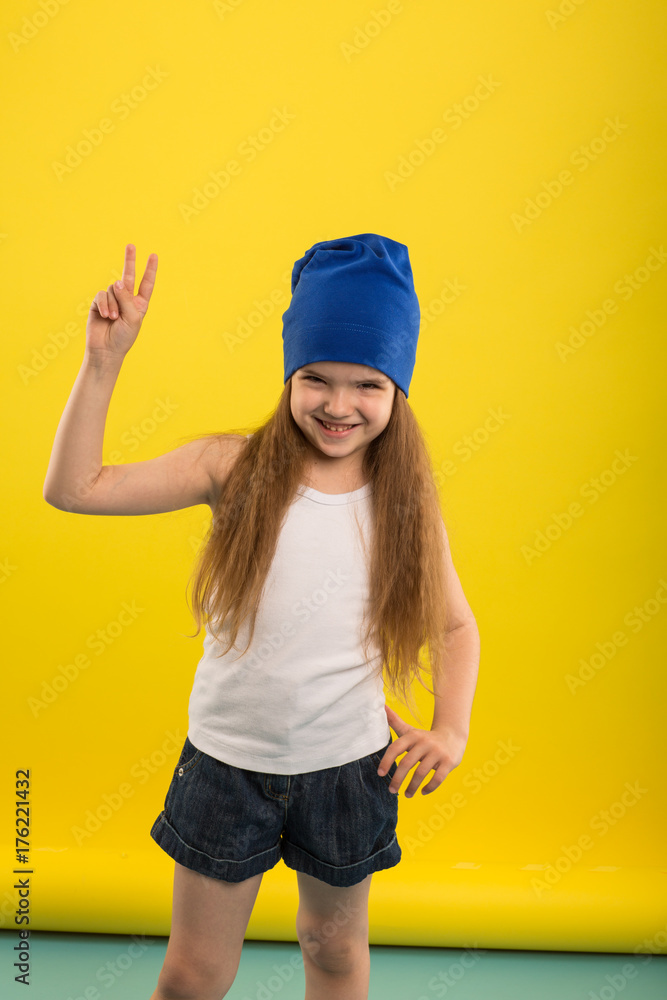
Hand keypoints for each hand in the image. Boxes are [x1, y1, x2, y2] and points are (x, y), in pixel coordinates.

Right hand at [86, 243, 157, 360]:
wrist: (106, 349)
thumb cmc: (123, 337)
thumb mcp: (132, 318)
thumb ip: (127, 298)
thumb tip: (118, 281)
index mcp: (139, 304)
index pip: (146, 284)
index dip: (150, 270)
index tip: (154, 255)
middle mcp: (126, 300)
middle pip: (129, 276)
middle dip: (129, 260)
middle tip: (130, 245)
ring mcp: (112, 300)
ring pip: (113, 289)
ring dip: (113, 304)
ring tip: (112, 318)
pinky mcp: (98, 303)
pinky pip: (102, 295)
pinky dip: (104, 305)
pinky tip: (105, 316)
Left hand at [377, 705, 466, 796]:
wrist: (453, 736)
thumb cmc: (425, 737)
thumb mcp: (409, 730)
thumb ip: (394, 721)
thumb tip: (381, 705)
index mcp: (413, 736)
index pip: (396, 747)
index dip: (387, 761)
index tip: (380, 774)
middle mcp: (425, 742)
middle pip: (407, 763)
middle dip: (397, 779)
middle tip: (391, 790)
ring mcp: (438, 752)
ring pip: (421, 773)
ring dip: (412, 786)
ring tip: (406, 795)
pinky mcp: (448, 762)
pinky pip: (438, 778)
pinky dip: (429, 787)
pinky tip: (423, 792)